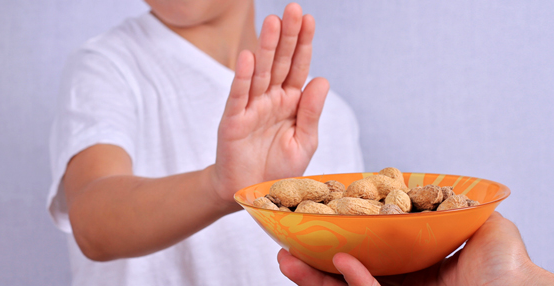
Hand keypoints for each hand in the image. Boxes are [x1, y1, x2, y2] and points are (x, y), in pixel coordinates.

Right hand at [211, 3, 328, 201]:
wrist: (250, 193)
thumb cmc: (277, 168)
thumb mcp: (304, 142)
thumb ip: (311, 112)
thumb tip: (321, 78)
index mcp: (290, 103)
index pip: (298, 67)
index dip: (303, 44)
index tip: (309, 20)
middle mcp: (270, 100)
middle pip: (280, 62)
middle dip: (287, 36)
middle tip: (292, 9)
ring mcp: (250, 108)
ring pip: (260, 73)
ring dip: (266, 47)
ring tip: (273, 22)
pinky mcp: (232, 121)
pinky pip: (239, 96)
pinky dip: (243, 77)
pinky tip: (249, 57)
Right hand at [277, 212, 553, 284]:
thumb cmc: (515, 267)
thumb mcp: (484, 225)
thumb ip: (455, 206)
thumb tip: (434, 186)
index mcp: (418, 267)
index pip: (368, 255)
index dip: (338, 242)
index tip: (312, 225)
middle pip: (348, 275)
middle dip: (312, 264)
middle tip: (284, 249)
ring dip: (317, 277)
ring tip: (288, 261)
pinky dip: (356, 282)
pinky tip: (342, 263)